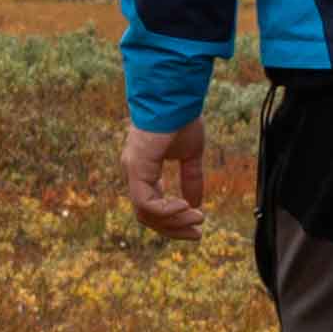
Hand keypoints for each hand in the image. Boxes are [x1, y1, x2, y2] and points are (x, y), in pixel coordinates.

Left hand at [117, 122, 210, 242]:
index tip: (199, 223)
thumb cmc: (181, 119)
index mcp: (145, 171)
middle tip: (198, 234)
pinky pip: (147, 204)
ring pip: (146, 214)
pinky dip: (166, 211)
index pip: (153, 207)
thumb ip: (191, 179)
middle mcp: (135, 174)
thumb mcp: (191, 155)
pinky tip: (184, 206)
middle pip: (148, 217)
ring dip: (174, 222)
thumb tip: (196, 204)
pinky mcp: (136, 168)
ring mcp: (133, 172)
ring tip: (197, 217)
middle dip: (174, 229)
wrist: (175, 96)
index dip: (174, 221)